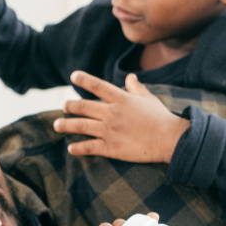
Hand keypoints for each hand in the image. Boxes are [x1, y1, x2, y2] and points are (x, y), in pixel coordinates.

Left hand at [54, 71, 190, 162]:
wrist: (169, 139)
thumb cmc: (161, 118)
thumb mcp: (148, 98)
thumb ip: (136, 88)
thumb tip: (129, 77)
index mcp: (121, 99)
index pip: (97, 85)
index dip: (83, 79)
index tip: (73, 76)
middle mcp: (112, 113)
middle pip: (83, 107)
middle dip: (69, 106)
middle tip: (63, 107)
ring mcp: (110, 130)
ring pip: (81, 126)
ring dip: (66, 125)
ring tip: (56, 125)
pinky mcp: (111, 147)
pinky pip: (89, 147)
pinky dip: (78, 148)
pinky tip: (70, 149)